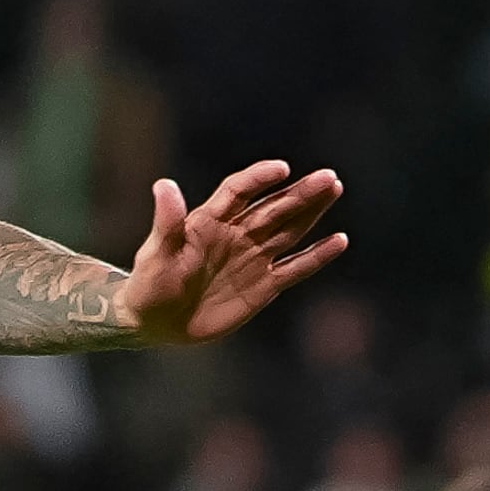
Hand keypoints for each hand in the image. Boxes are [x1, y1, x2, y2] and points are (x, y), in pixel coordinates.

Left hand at [117, 160, 347, 344]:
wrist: (155, 320)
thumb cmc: (150, 284)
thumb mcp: (156, 253)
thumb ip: (167, 221)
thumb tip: (164, 185)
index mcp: (210, 221)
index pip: (239, 192)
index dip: (259, 179)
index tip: (281, 169)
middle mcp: (236, 234)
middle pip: (273, 208)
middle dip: (300, 193)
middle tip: (328, 178)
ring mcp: (252, 259)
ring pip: (289, 230)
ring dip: (311, 212)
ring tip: (334, 189)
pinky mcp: (263, 286)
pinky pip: (294, 269)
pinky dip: (316, 256)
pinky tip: (339, 241)